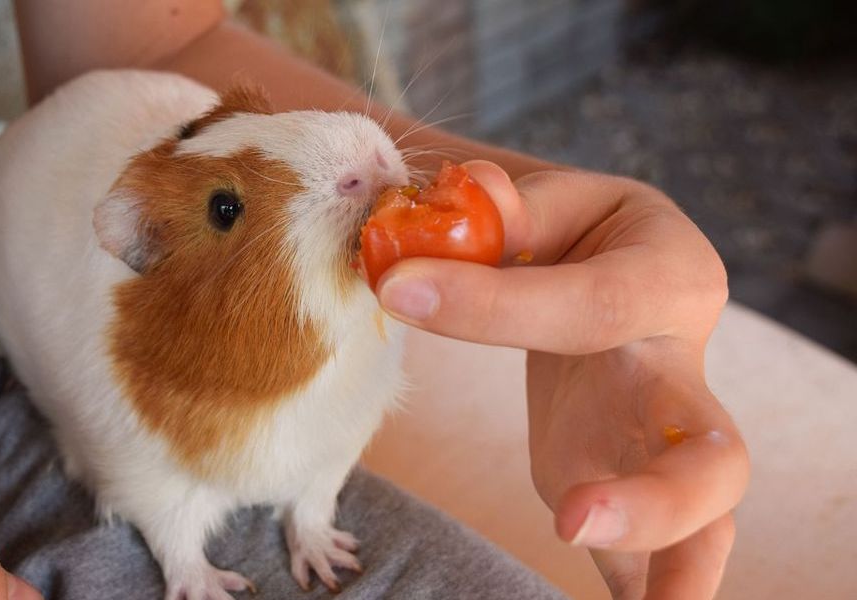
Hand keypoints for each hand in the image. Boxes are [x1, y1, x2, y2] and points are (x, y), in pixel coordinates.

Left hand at [375, 162, 749, 598]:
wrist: (602, 273)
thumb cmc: (564, 233)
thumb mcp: (541, 204)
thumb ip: (501, 217)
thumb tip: (438, 229)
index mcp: (665, 276)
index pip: (589, 304)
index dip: (493, 303)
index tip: (400, 291)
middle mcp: (682, 367)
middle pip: (710, 450)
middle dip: (656, 497)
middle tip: (572, 522)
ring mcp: (666, 436)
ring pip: (701, 516)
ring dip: (673, 571)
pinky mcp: (634, 476)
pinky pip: (654, 543)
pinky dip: (642, 584)